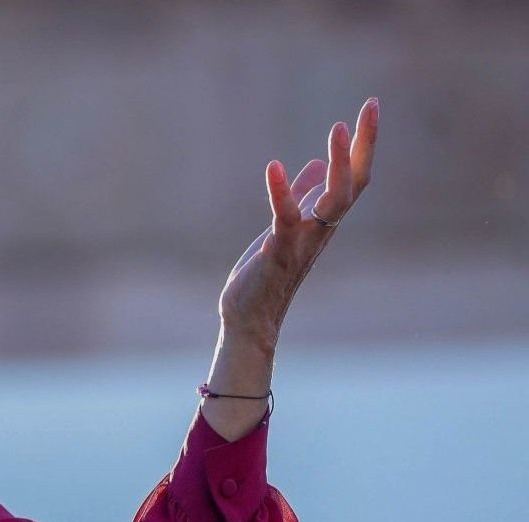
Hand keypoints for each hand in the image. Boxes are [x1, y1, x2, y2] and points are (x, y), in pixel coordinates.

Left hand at [217, 97, 378, 350]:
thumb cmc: (267, 273)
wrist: (250, 316)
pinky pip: (286, 217)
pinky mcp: (278, 251)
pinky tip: (275, 166)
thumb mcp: (286, 226)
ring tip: (337, 129)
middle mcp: (322, 228)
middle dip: (364, 144)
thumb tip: (315, 165)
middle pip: (355, 181)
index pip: (354, 175)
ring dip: (339, 164)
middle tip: (369, 106)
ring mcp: (304, 240)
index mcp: (324, 219)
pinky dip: (281, 192)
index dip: (364, 142)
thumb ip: (302, 195)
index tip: (371, 105)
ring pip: (334, 199)